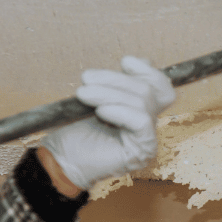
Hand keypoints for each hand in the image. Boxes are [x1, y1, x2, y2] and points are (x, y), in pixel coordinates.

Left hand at [41, 56, 175, 189]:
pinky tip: (101, 112)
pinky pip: (140, 121)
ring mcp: (147, 138)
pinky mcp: (143, 150)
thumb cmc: (75, 132)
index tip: (124, 62)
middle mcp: (148, 124)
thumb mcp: (97, 98)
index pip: (160, 86)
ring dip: (109, 94)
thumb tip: (138, 61)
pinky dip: (120, 111)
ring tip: (83, 94)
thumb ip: (118, 84)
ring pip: (142, 102)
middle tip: (86, 78)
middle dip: (115, 79)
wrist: (61, 159)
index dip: (147, 71)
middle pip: (147, 90)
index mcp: (140, 110)